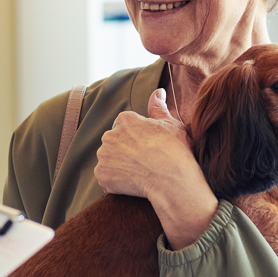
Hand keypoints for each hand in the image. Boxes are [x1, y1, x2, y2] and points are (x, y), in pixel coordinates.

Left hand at [95, 89, 216, 248]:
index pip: (125, 127)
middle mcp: (109, 135)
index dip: (137, 138)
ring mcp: (104, 156)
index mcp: (125, 120)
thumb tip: (158, 92)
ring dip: (119, 166)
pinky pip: (106, 178)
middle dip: (125, 151)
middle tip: (144, 162)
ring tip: (139, 174)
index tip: (149, 148)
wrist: (172, 180)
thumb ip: (159, 108)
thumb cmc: (175, 151)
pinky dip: (115, 182)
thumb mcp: (171, 125)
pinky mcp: (102, 175)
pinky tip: (132, 184)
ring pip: (109, 160)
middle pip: (114, 143)